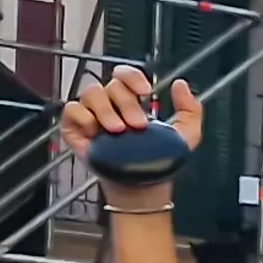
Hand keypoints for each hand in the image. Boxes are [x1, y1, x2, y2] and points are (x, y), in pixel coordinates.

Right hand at [61, 67, 202, 208]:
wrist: (144, 187)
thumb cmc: (161, 160)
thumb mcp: (187, 134)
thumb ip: (190, 108)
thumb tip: (181, 84)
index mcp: (131, 99)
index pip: (125, 75)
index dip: (133, 77)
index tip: (146, 91)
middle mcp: (109, 103)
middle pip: (110, 85)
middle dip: (126, 103)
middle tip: (138, 125)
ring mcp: (91, 115)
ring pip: (90, 94)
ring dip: (106, 110)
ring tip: (119, 131)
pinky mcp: (75, 129)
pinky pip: (72, 110)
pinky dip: (83, 117)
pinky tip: (97, 133)